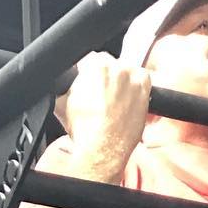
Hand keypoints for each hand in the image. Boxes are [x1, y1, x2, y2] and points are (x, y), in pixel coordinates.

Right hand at [55, 51, 152, 181]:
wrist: (101, 150)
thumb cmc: (84, 129)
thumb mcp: (62, 99)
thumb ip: (65, 81)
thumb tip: (63, 78)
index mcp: (97, 64)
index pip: (90, 58)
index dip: (86, 71)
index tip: (87, 82)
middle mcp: (119, 69)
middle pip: (109, 64)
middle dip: (103, 77)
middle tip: (98, 95)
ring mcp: (134, 80)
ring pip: (125, 71)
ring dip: (119, 81)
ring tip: (111, 100)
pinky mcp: (145, 93)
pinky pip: (142, 80)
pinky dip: (135, 87)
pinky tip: (125, 100)